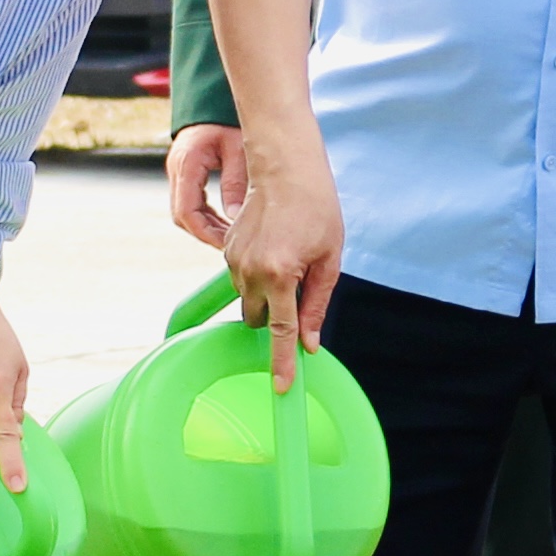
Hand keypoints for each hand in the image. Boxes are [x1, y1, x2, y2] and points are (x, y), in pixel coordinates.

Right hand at [166, 121, 244, 250]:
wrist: (215, 97)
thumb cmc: (229, 119)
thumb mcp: (238, 149)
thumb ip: (236, 183)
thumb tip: (235, 218)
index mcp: (187, 163)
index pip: (187, 211)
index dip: (205, 233)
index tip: (226, 244)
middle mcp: (176, 169)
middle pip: (182, 215)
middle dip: (205, 233)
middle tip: (232, 245)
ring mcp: (177, 171)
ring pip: (183, 211)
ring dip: (205, 225)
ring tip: (231, 235)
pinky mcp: (184, 172)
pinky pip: (189, 201)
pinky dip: (204, 215)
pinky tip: (225, 221)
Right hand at [223, 134, 345, 387]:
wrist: (285, 167)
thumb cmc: (316, 207)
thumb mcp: (329, 257)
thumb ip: (317, 303)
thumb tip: (310, 341)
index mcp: (281, 274)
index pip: (282, 331)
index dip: (283, 362)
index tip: (282, 388)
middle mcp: (251, 271)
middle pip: (258, 319)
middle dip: (275, 315)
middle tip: (299, 287)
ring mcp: (233, 260)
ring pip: (248, 299)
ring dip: (267, 292)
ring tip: (290, 257)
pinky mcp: (226, 249)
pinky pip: (241, 278)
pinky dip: (257, 274)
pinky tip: (275, 246)